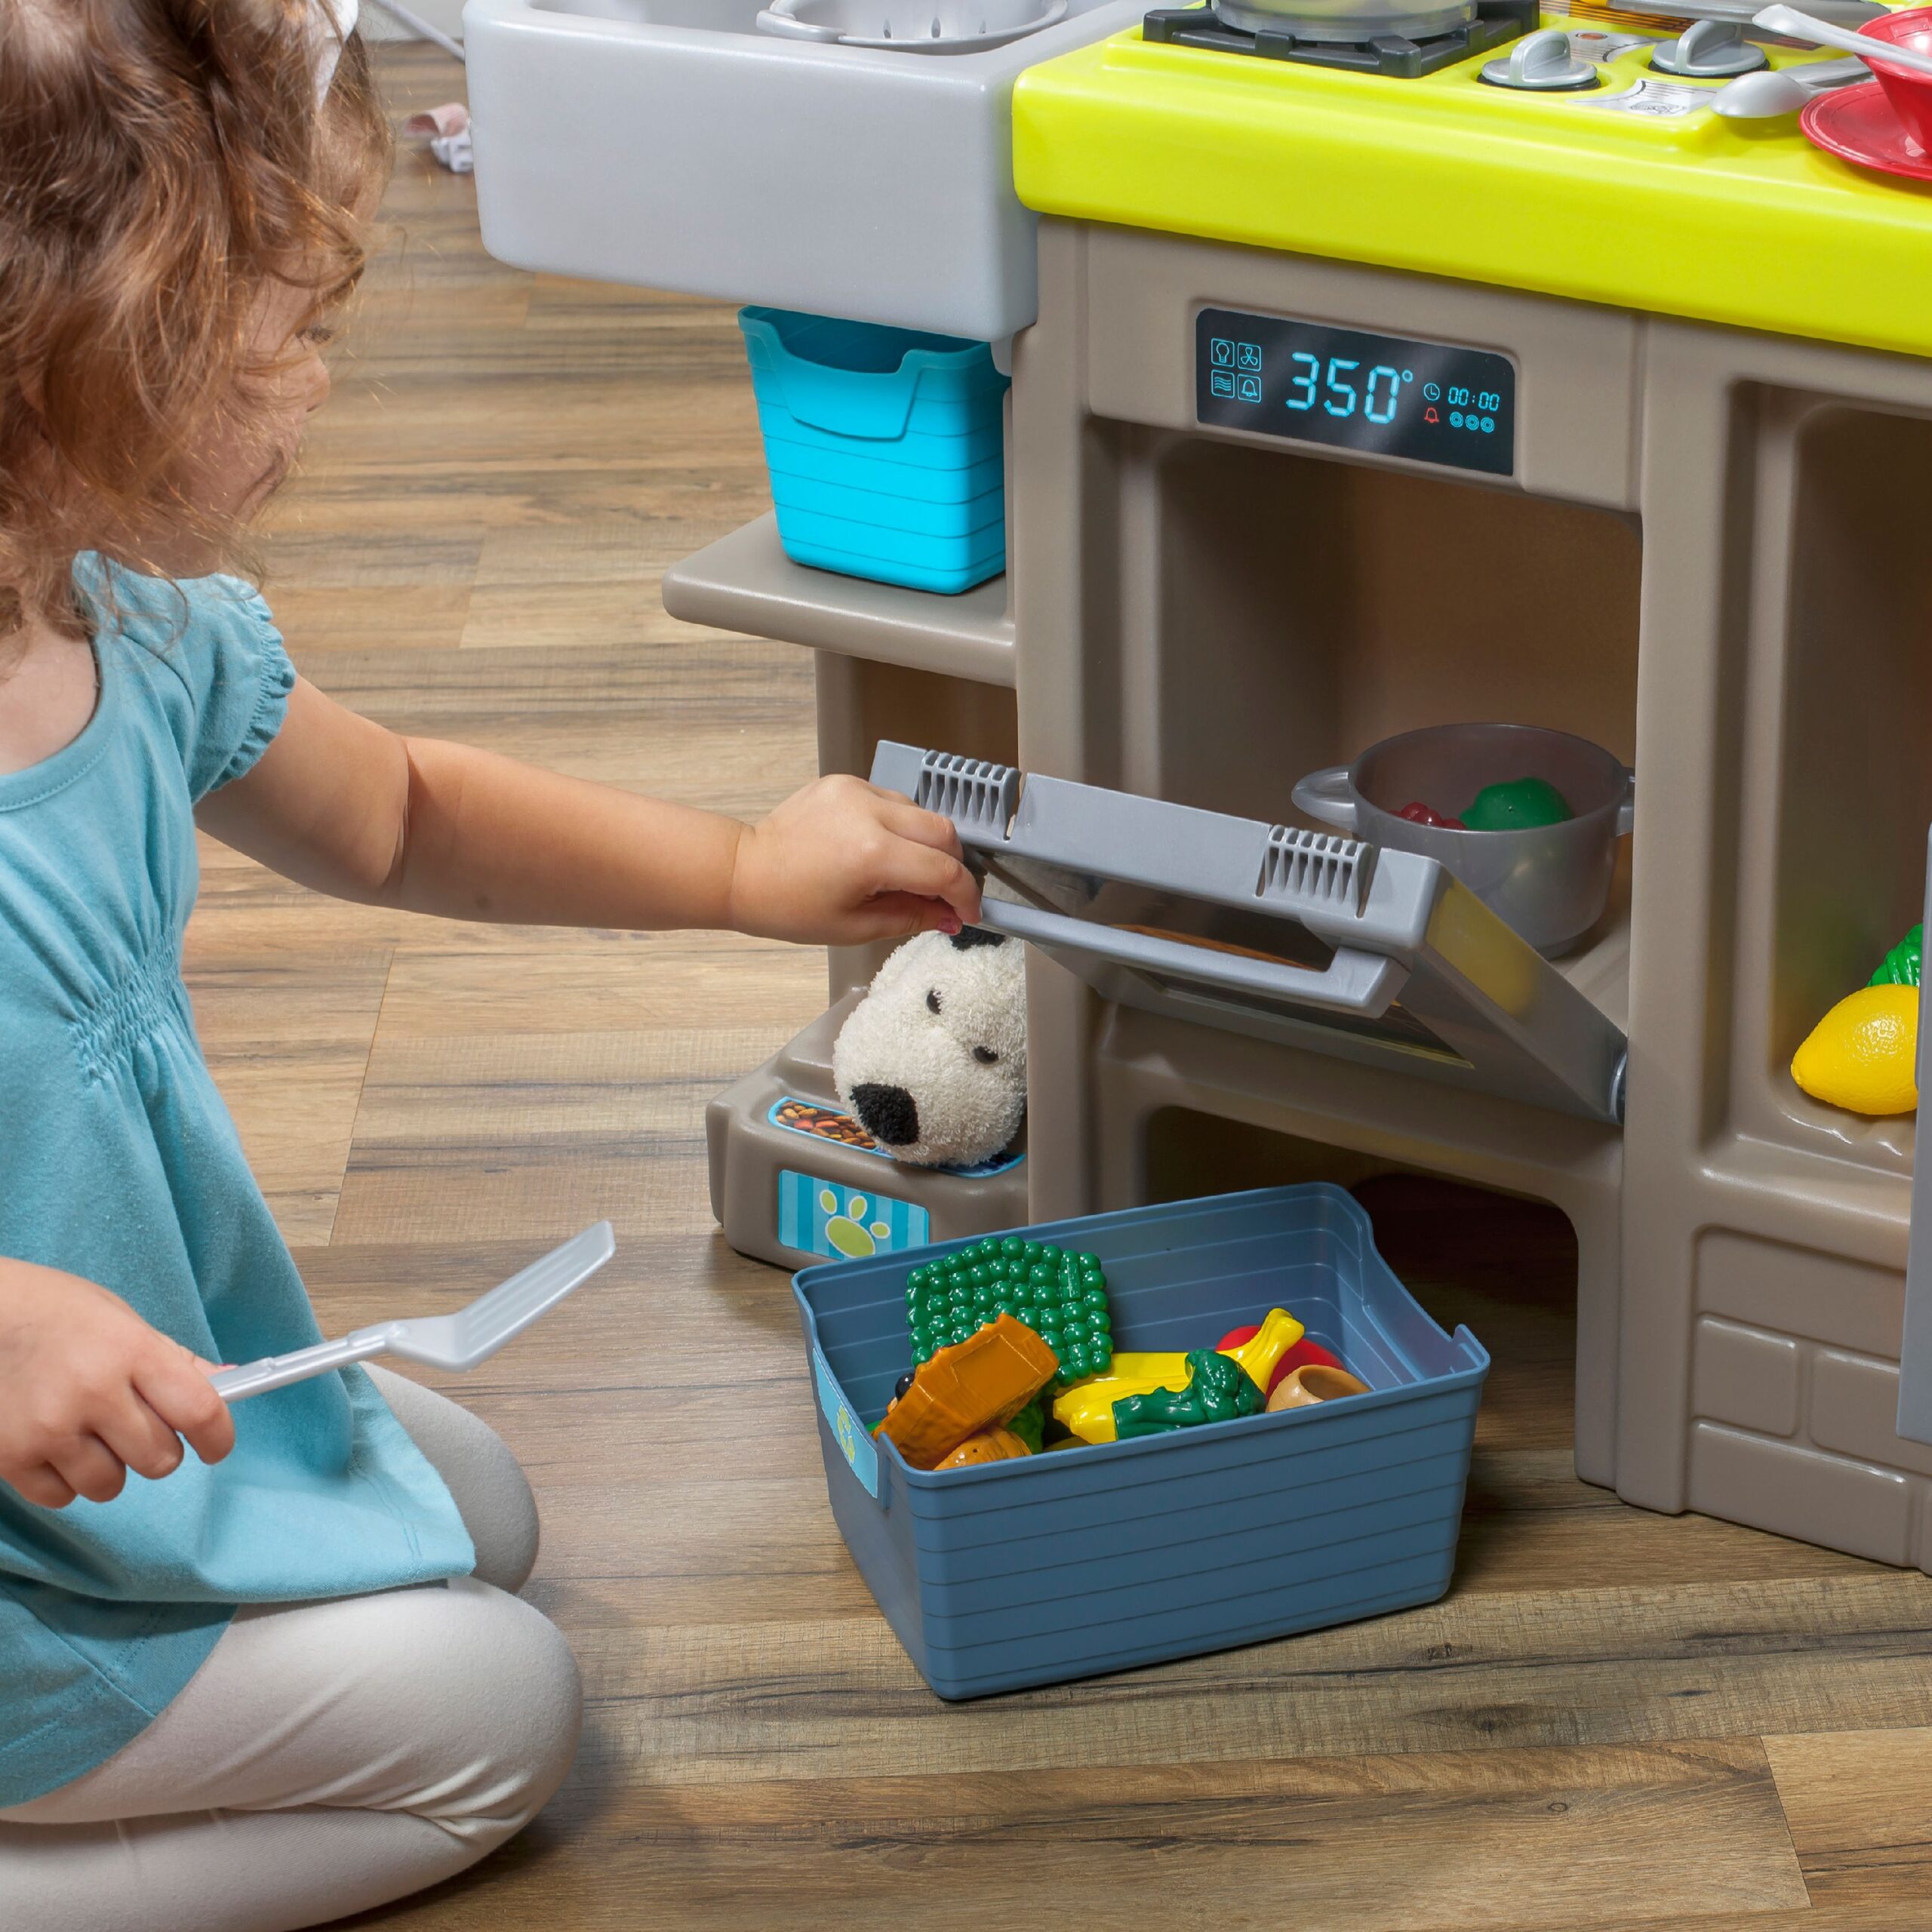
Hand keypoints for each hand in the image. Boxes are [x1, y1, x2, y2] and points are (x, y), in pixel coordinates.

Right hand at [0, 1258, 234, 1508]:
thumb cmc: (57, 1313)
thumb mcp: (122, 1319)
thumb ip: (173, 1359)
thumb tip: (228, 1381)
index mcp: (131, 1350)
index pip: (200, 1411)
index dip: (218, 1437)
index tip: (216, 1446)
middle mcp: (93, 1391)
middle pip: (159, 1458)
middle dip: (158, 1450)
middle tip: (137, 1427)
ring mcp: (49, 1428)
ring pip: (111, 1484)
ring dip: (110, 1468)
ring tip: (89, 1433)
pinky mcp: (10, 1457)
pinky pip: (62, 1497)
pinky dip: (66, 1480)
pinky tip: (55, 1445)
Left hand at [727, 775, 982, 944]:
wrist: (744, 872)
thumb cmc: (788, 905)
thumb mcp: (855, 927)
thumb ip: (913, 917)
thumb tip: (950, 916)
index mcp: (870, 854)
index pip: (943, 871)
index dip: (964, 896)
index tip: (967, 912)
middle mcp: (868, 812)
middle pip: (944, 832)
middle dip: (954, 866)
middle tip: (945, 894)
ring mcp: (855, 791)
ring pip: (921, 813)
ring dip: (927, 844)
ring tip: (906, 874)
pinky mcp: (845, 783)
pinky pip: (893, 801)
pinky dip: (900, 826)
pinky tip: (881, 849)